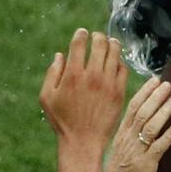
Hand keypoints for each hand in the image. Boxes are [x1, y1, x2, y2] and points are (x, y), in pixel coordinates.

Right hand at [40, 28, 127, 169]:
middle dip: (98, 36)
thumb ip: (52, 73)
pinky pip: (123, 67)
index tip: (82, 32)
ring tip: (110, 42)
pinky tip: (115, 61)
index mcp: (73, 75)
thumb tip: (60, 54)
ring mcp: (108, 81)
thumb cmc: (63, 119)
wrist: (83, 139)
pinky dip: (119, 61)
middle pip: (100, 43)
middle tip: (97, 36)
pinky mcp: (120, 89)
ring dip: (112, 43)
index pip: (79, 44)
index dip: (81, 34)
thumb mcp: (47, 97)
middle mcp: (92, 75)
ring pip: (115, 52)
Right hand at [105, 76, 170, 171]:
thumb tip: (148, 103)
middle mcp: (129, 139)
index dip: (144, 92)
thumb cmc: (122, 161)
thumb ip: (133, 124)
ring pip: (150, 128)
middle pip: (141, 114)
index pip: (132, 107)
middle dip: (155, 98)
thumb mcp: (123, 141)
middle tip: (168, 85)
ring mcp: (137, 151)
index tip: (155, 79)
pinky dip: (167, 137)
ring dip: (163, 113)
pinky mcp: (146, 164)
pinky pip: (157, 148)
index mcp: (123, 132)